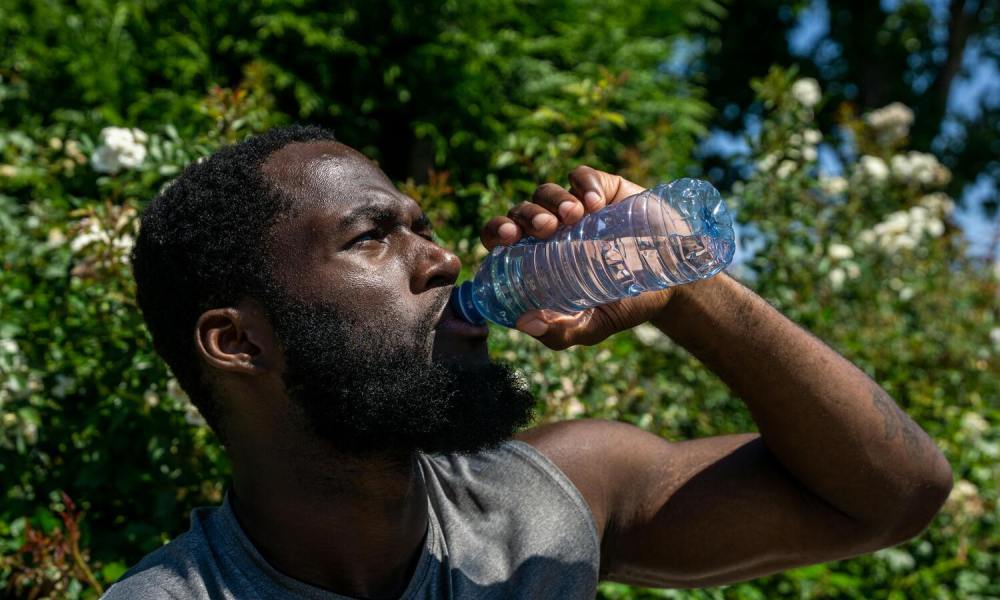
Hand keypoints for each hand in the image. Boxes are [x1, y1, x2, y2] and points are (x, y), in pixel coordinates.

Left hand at [480, 166, 676, 349]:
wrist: (674, 282)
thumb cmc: (625, 303)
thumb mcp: (593, 325)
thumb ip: (560, 332)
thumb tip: (524, 324)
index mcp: (537, 258)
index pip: (501, 238)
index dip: (497, 232)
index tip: (509, 238)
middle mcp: (550, 230)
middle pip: (520, 211)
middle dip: (526, 215)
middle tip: (545, 228)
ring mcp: (576, 207)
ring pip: (546, 192)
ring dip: (554, 201)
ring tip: (576, 216)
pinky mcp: (602, 188)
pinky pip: (581, 176)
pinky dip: (585, 185)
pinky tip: (597, 204)